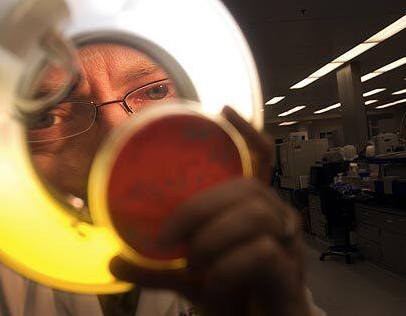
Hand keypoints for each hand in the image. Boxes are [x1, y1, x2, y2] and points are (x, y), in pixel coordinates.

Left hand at [110, 107, 310, 315]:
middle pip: (248, 188)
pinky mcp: (292, 274)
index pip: (260, 161)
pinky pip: (264, 253)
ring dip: (214, 238)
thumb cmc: (230, 295)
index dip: (246, 135)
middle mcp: (277, 220)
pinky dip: (229, 267)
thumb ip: (155, 269)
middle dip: (201, 208)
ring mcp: (289, 246)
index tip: (225, 110)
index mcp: (253, 212)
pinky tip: (213, 282)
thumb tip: (113, 261)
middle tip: (169, 237)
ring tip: (194, 264)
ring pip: (256, 216)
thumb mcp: (187, 278)